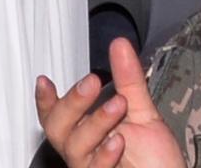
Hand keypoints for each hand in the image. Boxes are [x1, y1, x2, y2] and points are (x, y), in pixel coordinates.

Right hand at [34, 51, 182, 167]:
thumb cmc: (156, 161)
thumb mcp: (143, 114)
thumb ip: (129, 81)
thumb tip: (119, 44)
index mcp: (88, 132)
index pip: (58, 116)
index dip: (46, 100)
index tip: (44, 81)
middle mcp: (86, 151)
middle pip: (58, 128)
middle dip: (71, 103)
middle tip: (92, 82)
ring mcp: (92, 167)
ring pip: (74, 147)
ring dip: (95, 122)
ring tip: (118, 105)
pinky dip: (104, 155)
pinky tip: (119, 140)